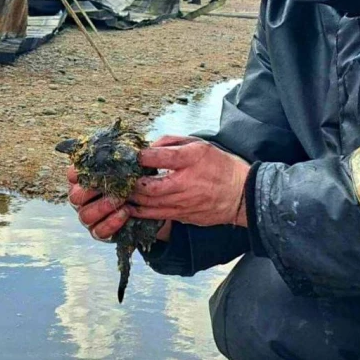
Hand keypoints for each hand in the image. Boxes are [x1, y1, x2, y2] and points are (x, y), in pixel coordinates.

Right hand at [67, 166, 170, 241]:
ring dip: (103, 207)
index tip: (92, 168)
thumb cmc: (133, 178)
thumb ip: (120, 156)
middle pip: (74, 197)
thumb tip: (123, 145)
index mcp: (83, 181)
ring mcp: (88, 217)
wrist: (146, 203)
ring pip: (85, 215)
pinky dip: (112, 222)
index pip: (72, 175)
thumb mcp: (128, 165)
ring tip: (121, 199)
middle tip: (110, 185)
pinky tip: (125, 212)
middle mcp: (81, 200)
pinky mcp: (98, 232)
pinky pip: (99, 231)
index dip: (78, 172)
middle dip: (91, 191)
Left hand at [127, 135, 249, 227]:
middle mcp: (186, 183)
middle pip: (148, 187)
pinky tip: (130, 207)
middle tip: (118, 178)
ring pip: (149, 205)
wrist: (241, 194)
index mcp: (191, 159)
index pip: (160, 157)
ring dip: (131, 200)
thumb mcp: (199, 144)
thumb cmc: (219, 165)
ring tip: (119, 193)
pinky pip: (157, 217)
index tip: (131, 156)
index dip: (141, 157)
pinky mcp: (183, 216)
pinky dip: (140, 212)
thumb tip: (148, 147)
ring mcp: (184, 203)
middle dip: (130, 183)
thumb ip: (171, 142)